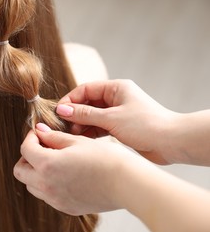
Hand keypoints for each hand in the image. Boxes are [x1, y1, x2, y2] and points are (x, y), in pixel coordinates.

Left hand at [13, 124, 139, 215]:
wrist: (127, 183)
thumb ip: (53, 137)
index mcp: (47, 165)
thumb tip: (39, 131)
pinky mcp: (65, 207)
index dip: (30, 137)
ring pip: (31, 186)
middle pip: (20, 171)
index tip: (39, 133)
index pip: (25, 149)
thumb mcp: (77, 141)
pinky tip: (64, 174)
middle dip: (26, 157)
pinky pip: (47, 196)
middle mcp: (46, 185)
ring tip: (53, 161)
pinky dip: (48, 184)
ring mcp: (55, 199)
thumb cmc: (106, 159)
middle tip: (40, 148)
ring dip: (35, 172)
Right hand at [56, 79, 178, 163]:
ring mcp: (118, 113)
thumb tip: (62, 110)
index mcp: (116, 88)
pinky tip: (83, 140)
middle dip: (75, 114)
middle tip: (64, 126)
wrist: (172, 142)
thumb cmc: (145, 125)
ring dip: (82, 124)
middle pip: (88, 103)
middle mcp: (116, 98)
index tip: (58, 112)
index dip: (70, 100)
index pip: (85, 89)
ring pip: (93, 116)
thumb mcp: (111, 118)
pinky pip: (100, 127)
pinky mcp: (121, 127)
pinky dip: (91, 132)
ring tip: (72, 135)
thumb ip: (85, 114)